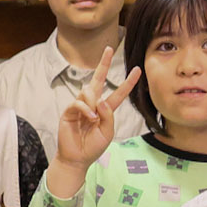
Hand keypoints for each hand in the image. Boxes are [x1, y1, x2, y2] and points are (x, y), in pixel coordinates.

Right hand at [54, 45, 143, 174]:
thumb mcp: (107, 132)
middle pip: (98, 79)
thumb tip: (102, 100)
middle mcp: (93, 104)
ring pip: (88, 91)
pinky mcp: (69, 111)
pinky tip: (89, 117)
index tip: (137, 70)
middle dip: (103, 63)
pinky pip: (78, 102)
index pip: (118, 93)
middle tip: (108, 48)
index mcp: (105, 110)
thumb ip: (108, 116)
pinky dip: (85, 108)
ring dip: (93, 102)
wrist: (77, 158)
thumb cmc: (93, 147)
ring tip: (93, 117)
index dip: (128, 82)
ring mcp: (80, 106)